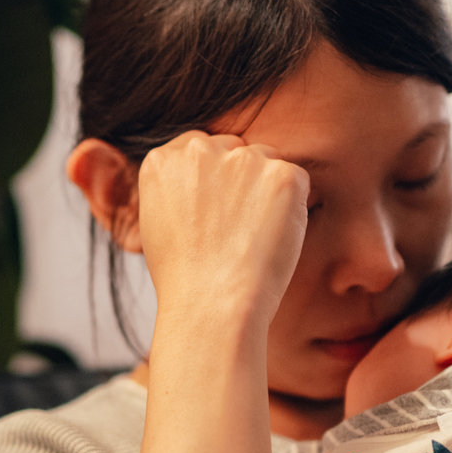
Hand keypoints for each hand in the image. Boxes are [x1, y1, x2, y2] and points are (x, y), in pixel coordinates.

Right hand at [135, 131, 309, 336]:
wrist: (212, 304)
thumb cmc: (184, 278)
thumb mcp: (156, 225)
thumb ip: (176, 190)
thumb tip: (198, 184)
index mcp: (162, 161)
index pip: (198, 149)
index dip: (213, 180)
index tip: (216, 210)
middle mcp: (198, 150)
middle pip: (233, 150)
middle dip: (240, 180)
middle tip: (237, 228)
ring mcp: (242, 159)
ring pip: (266, 162)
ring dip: (266, 190)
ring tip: (252, 237)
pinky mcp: (282, 174)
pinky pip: (295, 181)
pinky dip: (291, 206)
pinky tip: (271, 237)